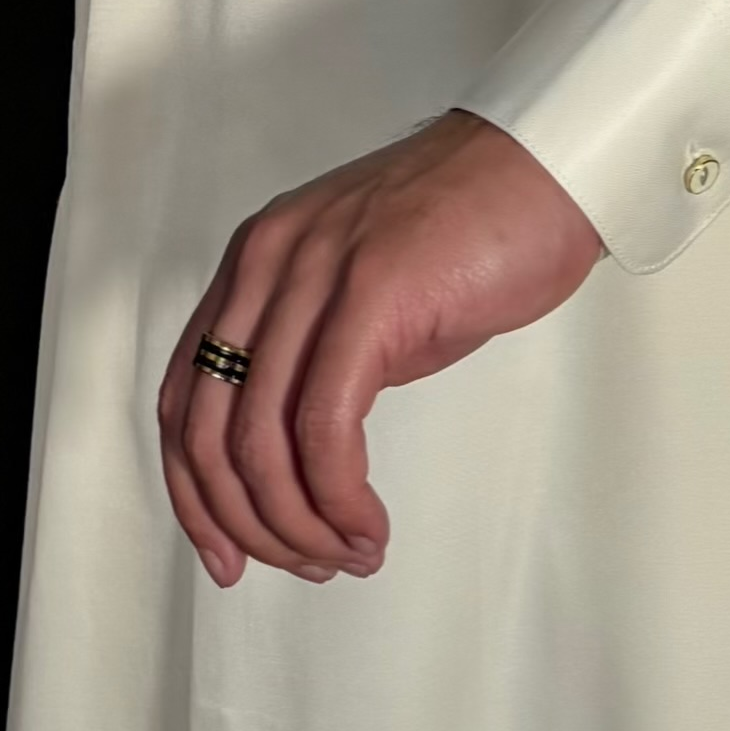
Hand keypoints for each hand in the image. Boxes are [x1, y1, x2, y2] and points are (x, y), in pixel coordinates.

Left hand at [156, 108, 603, 587]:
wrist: (547, 166)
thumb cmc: (474, 227)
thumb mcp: (366, 294)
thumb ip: (317, 357)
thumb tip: (296, 463)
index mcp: (257, 261)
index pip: (182, 398)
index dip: (194, 495)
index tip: (230, 554)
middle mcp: (268, 262)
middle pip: (207, 433)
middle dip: (248, 525)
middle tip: (305, 564)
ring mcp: (315, 274)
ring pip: (260, 443)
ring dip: (300, 525)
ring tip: (349, 551)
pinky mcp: (371, 294)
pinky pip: (324, 428)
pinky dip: (339, 498)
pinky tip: (368, 524)